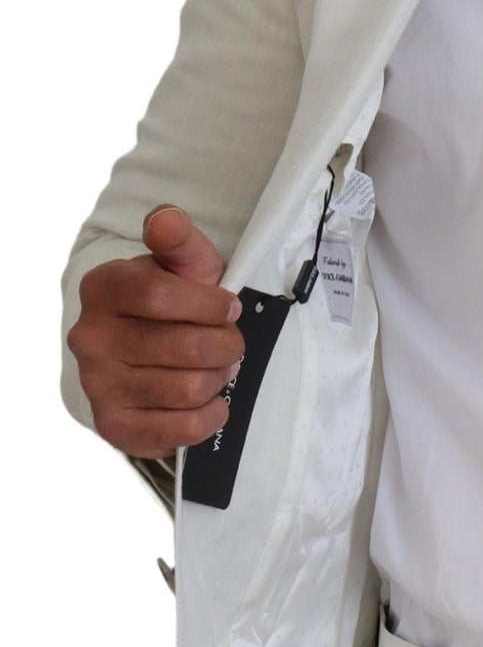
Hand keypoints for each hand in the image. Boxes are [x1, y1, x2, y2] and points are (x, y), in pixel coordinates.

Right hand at [67, 205, 244, 458]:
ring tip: (216, 368)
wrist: (147, 355)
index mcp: (103, 288)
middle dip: (226, 345)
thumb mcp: (184, 266)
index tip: (228, 309)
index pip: (161, 296)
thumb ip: (181, 241)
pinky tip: (209, 399)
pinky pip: (184, 428)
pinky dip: (211, 415)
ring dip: (219, 378)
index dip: (211, 306)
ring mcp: (98, 384)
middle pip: (186, 347)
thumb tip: (166, 218)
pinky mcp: (116, 425)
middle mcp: (90, 337)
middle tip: (228, 343)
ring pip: (190, 388)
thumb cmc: (175, 303)